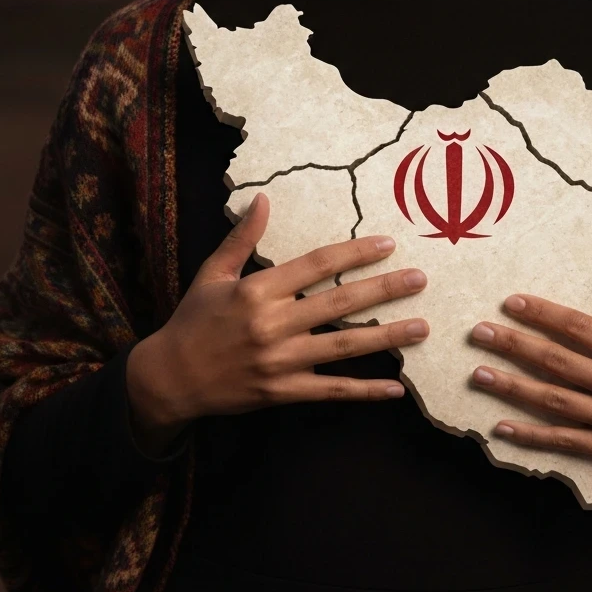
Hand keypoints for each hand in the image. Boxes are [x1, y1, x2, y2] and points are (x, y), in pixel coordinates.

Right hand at [126, 192, 429, 450]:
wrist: (169, 378)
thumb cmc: (193, 320)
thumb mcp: (212, 273)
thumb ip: (242, 238)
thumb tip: (262, 199)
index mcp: (257, 290)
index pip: (316, 265)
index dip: (354, 253)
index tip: (387, 243)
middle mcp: (271, 325)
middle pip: (339, 304)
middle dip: (383, 290)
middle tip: (420, 279)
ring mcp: (279, 362)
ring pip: (343, 348)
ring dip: (386, 337)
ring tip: (422, 326)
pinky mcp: (282, 392)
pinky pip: (331, 391)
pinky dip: (364, 391)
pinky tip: (395, 389)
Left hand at [468, 267, 591, 482]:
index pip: (581, 330)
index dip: (545, 315)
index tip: (513, 303)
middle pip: (560, 363)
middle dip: (516, 346)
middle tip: (479, 333)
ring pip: (556, 403)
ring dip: (515, 388)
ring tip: (479, 374)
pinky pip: (568, 442)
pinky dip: (534, 437)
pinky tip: (504, 428)